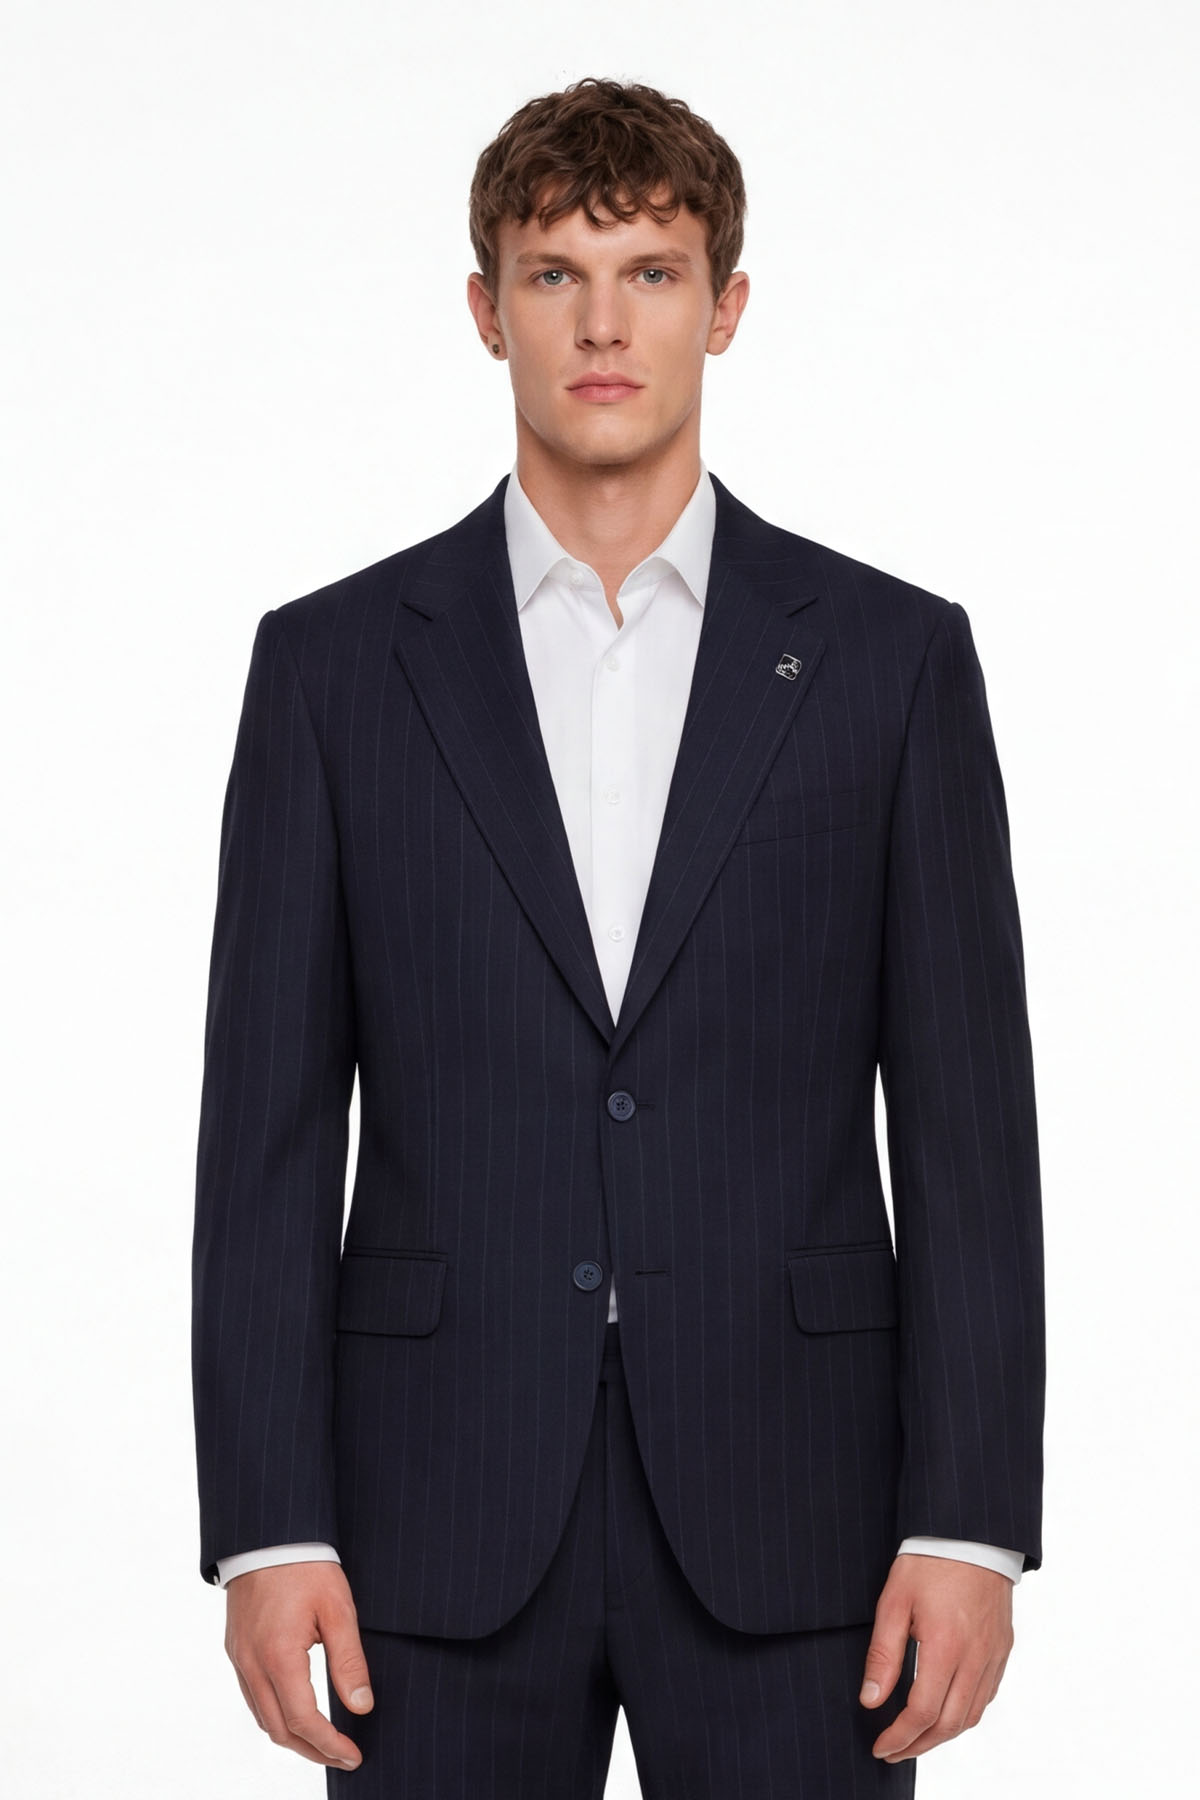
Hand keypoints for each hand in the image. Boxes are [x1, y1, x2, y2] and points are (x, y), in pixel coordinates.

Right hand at [224, 1561, 373, 1769]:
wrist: (267, 1534)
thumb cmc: (305, 1566)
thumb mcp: (338, 1608)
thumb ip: (349, 1660)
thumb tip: (361, 1706)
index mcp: (278, 1656)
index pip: (303, 1721)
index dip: (329, 1745)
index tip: (353, 1755)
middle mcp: (252, 1664)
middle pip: (278, 1730)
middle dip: (312, 1751)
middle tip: (343, 1756)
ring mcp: (239, 1658)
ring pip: (262, 1717)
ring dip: (292, 1737)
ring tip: (324, 1742)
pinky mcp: (236, 1649)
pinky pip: (252, 1697)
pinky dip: (274, 1715)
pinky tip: (295, 1713)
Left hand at [859, 1553, 1013, 1762]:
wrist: (971, 1532)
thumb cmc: (929, 1561)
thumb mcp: (894, 1601)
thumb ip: (883, 1654)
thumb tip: (871, 1701)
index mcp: (946, 1646)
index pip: (922, 1712)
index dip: (899, 1736)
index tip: (880, 1746)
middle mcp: (975, 1657)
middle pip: (949, 1724)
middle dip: (919, 1745)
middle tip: (894, 1751)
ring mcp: (994, 1654)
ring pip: (972, 1715)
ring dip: (943, 1735)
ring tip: (916, 1739)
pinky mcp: (1003, 1648)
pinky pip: (987, 1695)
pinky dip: (965, 1713)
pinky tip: (946, 1712)